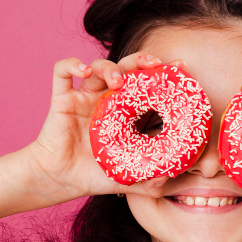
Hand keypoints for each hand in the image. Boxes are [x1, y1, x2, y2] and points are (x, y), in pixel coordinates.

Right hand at [26, 52, 188, 198]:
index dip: (162, 73)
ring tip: (118, 81)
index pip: (146, 86)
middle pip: (125, 68)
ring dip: (110, 67)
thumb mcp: (125, 178)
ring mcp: (84, 97)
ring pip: (98, 67)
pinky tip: (83, 71)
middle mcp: (106, 100)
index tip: (181, 66)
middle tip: (154, 65)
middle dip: (140, 61)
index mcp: (124, 113)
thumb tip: (169, 178)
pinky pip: (62, 73)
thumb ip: (147, 181)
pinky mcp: (62, 99)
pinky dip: (72, 64)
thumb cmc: (91, 175)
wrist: (59, 181)